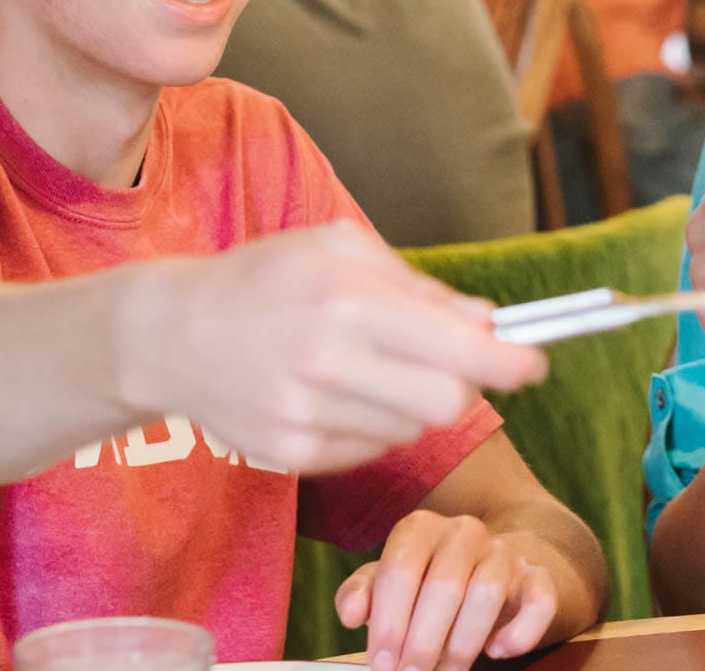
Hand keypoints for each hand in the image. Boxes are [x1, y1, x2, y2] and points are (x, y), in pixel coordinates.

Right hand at [122, 222, 543, 474]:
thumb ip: (422, 289)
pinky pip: (371, 448)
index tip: (536, 363)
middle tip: (457, 366)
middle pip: (448, 404)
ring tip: (373, 366)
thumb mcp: (342, 251)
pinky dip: (374, 423)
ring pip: (412, 428)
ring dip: (415, 402)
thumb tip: (492, 323)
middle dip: (467, 386)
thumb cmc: (269, 278)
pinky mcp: (288, 453)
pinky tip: (338, 392)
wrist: (168, 335)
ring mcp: (304, 415)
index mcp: (347, 302)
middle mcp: (326, 363)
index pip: (459, 352)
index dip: (511, 363)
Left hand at [337, 510, 556, 670]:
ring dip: (462, 644)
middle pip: (444, 585)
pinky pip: (539, 602)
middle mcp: (465, 532)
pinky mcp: (537, 577)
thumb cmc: (428, 583)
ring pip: (487, 593)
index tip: (381, 662)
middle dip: (423, 642)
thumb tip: (352, 613)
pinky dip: (518, 633)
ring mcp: (505, 553)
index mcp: (421, 529)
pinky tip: (497, 650)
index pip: (400, 570)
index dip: (388, 622)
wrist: (494, 569)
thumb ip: (363, 593)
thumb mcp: (390, 584)